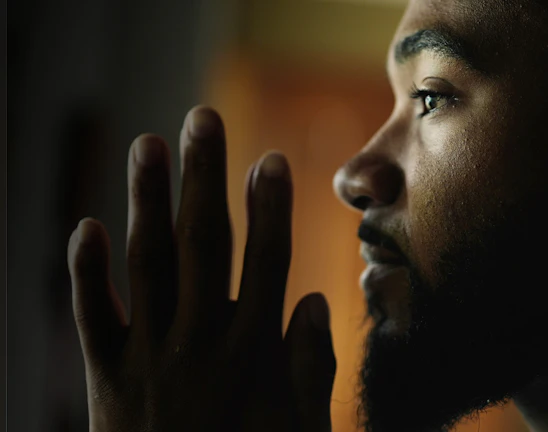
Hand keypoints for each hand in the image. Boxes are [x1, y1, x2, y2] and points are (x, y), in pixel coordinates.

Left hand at [67, 106, 335, 431]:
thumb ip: (310, 369)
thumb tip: (309, 298)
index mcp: (249, 354)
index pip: (264, 263)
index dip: (268, 209)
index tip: (268, 159)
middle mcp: (198, 343)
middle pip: (202, 246)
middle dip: (203, 178)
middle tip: (202, 118)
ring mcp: (148, 357)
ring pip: (147, 265)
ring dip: (147, 201)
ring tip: (148, 143)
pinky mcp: (107, 378)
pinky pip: (92, 319)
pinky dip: (87, 273)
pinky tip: (88, 225)